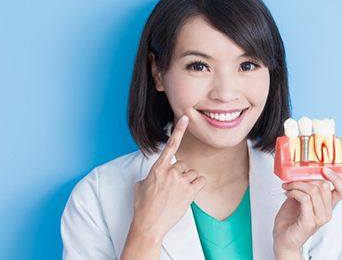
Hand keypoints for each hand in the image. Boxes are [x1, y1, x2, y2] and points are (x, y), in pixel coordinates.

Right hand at [129, 115, 206, 241]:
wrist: (149, 224)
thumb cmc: (143, 207)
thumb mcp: (140, 186)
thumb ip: (148, 176)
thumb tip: (148, 178)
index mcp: (158, 168)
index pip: (170, 145)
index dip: (178, 130)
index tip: (185, 118)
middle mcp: (170, 171)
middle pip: (184, 164)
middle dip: (180, 175)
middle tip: (172, 189)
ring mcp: (181, 181)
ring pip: (193, 173)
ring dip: (188, 182)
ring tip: (177, 195)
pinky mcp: (190, 191)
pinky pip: (201, 181)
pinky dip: (198, 186)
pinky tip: (189, 194)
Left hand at [273, 167, 341, 254]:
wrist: (283, 238)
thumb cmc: (290, 219)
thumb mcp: (300, 199)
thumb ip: (306, 188)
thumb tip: (303, 173)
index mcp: (327, 206)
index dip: (336, 178)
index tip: (324, 169)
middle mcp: (326, 212)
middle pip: (324, 185)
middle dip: (305, 179)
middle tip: (292, 181)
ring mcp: (320, 218)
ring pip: (313, 190)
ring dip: (296, 185)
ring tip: (287, 187)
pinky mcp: (310, 222)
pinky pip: (305, 199)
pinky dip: (294, 192)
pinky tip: (288, 194)